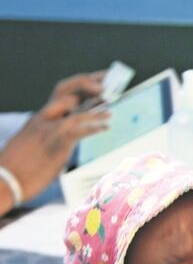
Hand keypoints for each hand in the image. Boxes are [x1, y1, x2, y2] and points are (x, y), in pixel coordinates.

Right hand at [0, 71, 108, 205]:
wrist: (4, 180)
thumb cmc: (17, 168)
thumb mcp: (29, 147)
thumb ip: (45, 139)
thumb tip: (59, 145)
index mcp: (38, 119)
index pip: (59, 95)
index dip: (78, 87)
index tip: (95, 86)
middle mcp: (43, 119)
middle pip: (64, 90)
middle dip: (86, 83)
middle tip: (105, 85)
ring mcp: (49, 129)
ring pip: (76, 111)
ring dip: (96, 110)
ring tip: (110, 112)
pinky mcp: (56, 143)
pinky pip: (79, 130)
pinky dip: (94, 127)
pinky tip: (105, 128)